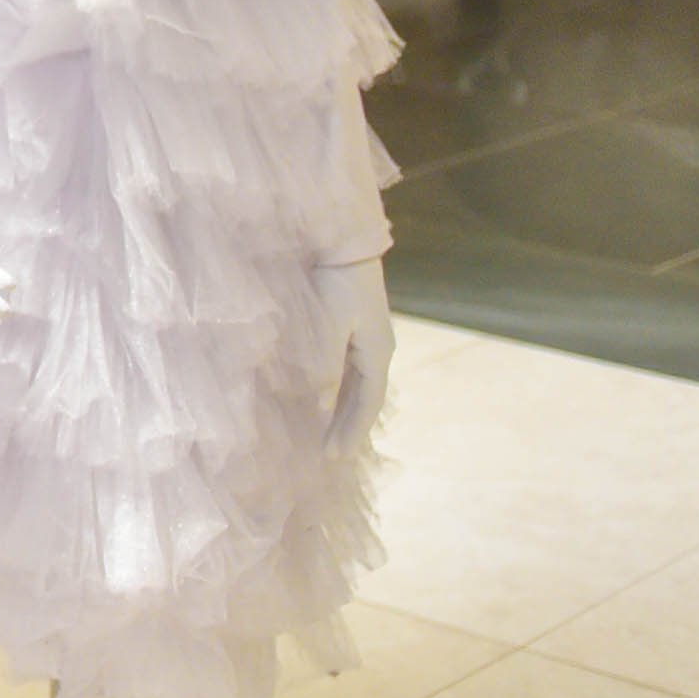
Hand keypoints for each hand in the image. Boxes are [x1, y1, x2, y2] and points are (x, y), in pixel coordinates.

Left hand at [313, 258, 392, 453]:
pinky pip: (350, 369)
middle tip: (329, 454)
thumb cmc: (336, 281)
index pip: (368, 403)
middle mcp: (377, 348)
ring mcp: (368, 338)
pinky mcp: (356, 326)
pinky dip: (339, 389)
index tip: (335, 457)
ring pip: (357, 384)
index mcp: (377, 352)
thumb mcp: (330, 325)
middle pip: (365, 398)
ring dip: (343, 409)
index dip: (352, 430)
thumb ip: (325, 365)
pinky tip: (324, 397)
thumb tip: (321, 404)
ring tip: (326, 433)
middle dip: (348, 426)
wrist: (344, 240)